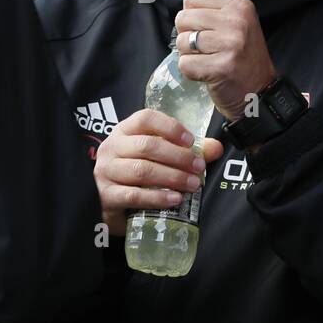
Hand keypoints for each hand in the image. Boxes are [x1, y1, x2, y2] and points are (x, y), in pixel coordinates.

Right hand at [93, 109, 225, 235]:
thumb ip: (186, 151)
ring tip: (192, 184)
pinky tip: (175, 199)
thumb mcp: (157, 157)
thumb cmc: (135, 175)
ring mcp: (106, 172)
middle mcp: (112, 147)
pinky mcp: (106, 196)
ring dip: (172, 177)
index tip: (191, 140)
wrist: (110, 204)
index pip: (145, 118)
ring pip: (142, 170)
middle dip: (178, 157)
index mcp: (124, 131)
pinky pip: (134, 195)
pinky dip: (158, 197)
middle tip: (198, 168)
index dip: (170, 127)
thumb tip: (216, 148)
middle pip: (147, 146)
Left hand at [174, 0, 275, 121]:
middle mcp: (237, 21)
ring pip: (182, 42)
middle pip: (183, 18)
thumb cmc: (242, 53)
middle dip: (188, 35)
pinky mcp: (223, 68)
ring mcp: (232, 45)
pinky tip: (208, 74)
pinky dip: (191, 73)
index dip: (192, 16)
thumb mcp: (235, 17)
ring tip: (209, 60)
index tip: (209, 29)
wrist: (258, 91)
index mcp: (239, 5)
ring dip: (189, 55)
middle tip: (208, 48)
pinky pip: (186, 65)